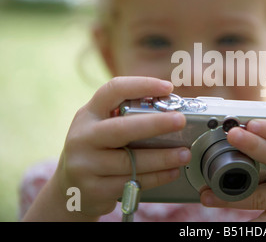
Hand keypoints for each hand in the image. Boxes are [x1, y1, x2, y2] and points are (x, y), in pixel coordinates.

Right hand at [53, 77, 190, 218]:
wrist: (70, 188)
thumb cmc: (97, 149)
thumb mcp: (101, 126)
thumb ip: (127, 117)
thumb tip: (172, 110)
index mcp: (89, 114)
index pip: (113, 90)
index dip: (141, 85)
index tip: (168, 87)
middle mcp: (83, 137)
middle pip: (122, 128)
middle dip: (155, 123)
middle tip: (180, 120)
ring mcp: (85, 164)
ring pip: (130, 161)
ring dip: (162, 157)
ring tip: (184, 153)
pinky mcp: (93, 189)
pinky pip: (131, 182)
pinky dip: (156, 177)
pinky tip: (172, 172)